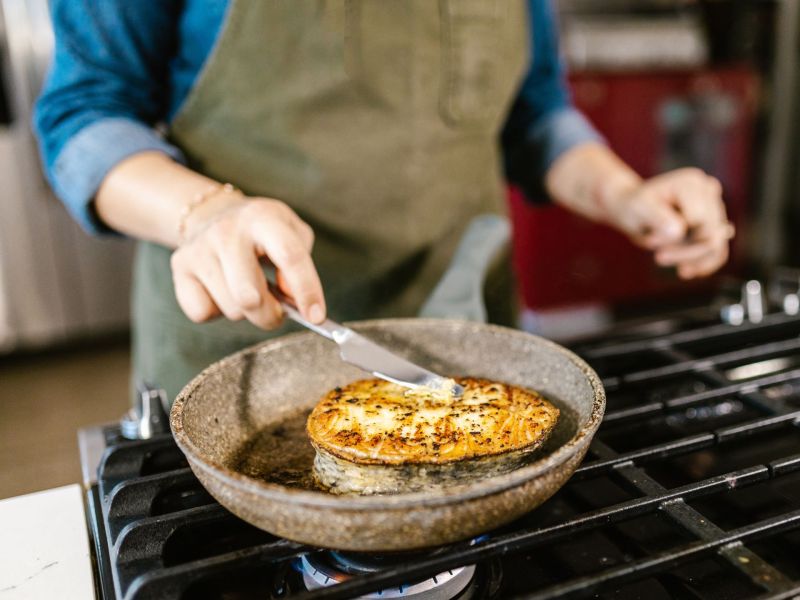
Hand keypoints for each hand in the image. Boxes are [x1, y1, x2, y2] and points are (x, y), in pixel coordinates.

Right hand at [170, 196, 325, 327]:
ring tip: (247, 289)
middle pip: (251, 296)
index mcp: (263, 218)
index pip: (290, 257)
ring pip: (231, 309)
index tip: (316, 317)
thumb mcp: (292, 233)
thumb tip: (292, 298)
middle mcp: (227, 231)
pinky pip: (202, 313)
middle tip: (277, 311)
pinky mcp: (180, 266)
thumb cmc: (262, 233)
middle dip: (270, 315)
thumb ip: (300, 264)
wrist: (212, 214)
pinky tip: (221, 291)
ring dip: (246, 311)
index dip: (307, 290)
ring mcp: (199, 248)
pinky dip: (217, 312)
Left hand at [601, 167, 734, 278]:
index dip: (674, 238)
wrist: (635, 210)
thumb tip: (679, 232)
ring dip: (691, 261)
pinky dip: (704, 265)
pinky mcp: (716, 226)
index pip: (698, 222)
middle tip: (658, 256)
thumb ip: (657, 217)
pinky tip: (684, 271)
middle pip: (710, 235)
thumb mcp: (638, 208)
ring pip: (716, 247)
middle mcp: (709, 191)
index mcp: (691, 184)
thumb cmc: (635, 206)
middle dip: (683, 252)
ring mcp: (715, 208)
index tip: (650, 240)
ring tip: (666, 260)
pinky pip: (719, 253)